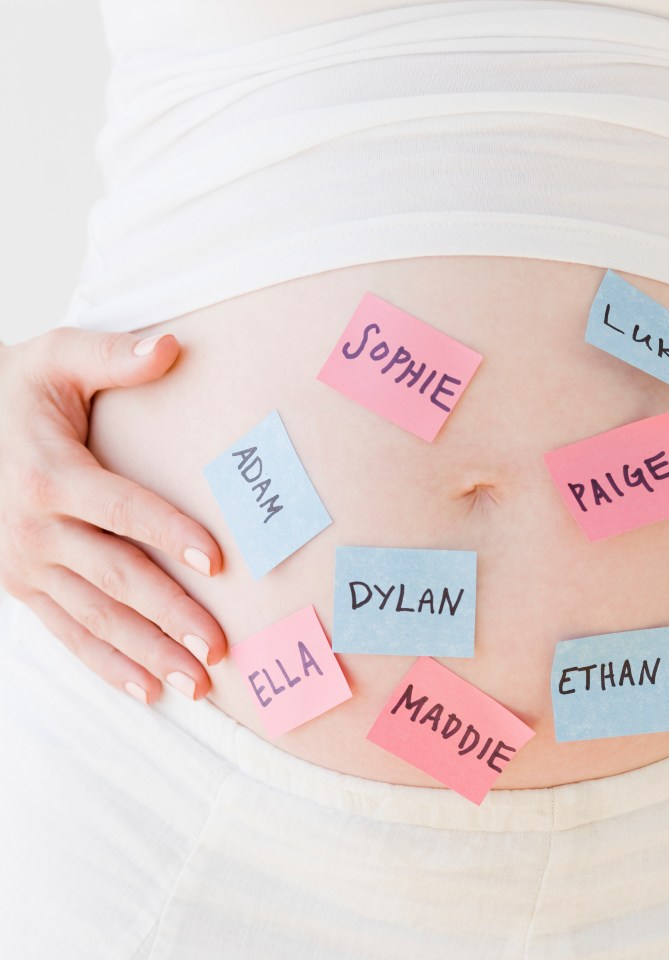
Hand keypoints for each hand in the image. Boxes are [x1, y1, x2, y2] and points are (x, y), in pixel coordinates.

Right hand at [0, 328, 226, 703]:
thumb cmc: (16, 391)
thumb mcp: (56, 359)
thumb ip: (112, 355)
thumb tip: (172, 346)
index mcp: (50, 473)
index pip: (122, 510)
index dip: (169, 534)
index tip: (217, 561)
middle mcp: (34, 528)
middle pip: (114, 577)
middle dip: (170, 615)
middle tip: (221, 647)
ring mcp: (25, 565)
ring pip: (95, 617)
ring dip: (147, 653)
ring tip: (197, 683)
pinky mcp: (22, 587)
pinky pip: (68, 633)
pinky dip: (106, 664)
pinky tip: (146, 689)